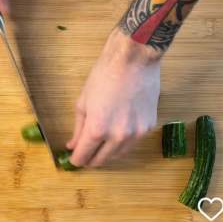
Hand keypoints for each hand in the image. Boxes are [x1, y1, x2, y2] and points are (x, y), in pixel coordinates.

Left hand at [67, 29, 161, 167]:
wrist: (134, 60)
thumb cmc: (104, 76)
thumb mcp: (83, 102)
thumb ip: (78, 128)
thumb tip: (73, 146)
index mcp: (97, 129)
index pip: (83, 157)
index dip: (76, 160)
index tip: (74, 157)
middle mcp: (118, 137)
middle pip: (102, 161)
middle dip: (91, 160)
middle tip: (86, 154)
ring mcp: (136, 134)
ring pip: (119, 155)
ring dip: (108, 153)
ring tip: (101, 145)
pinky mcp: (149, 127)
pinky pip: (133, 143)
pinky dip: (123, 142)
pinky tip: (118, 131)